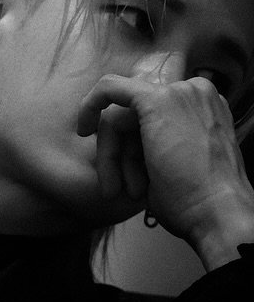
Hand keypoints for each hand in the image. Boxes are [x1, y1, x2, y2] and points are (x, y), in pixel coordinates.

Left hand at [77, 74, 253, 267]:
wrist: (217, 212)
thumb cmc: (200, 200)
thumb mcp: (180, 162)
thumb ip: (157, 142)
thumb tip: (127, 142)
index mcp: (204, 108)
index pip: (152, 118)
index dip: (133, 144)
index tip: (122, 165)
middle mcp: (194, 93)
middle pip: (135, 116)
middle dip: (120, 153)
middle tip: (115, 187)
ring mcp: (178, 93)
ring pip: (121, 116)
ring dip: (112, 156)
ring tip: (117, 189)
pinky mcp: (155, 98)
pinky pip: (109, 88)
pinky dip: (91, 105)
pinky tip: (83, 129)